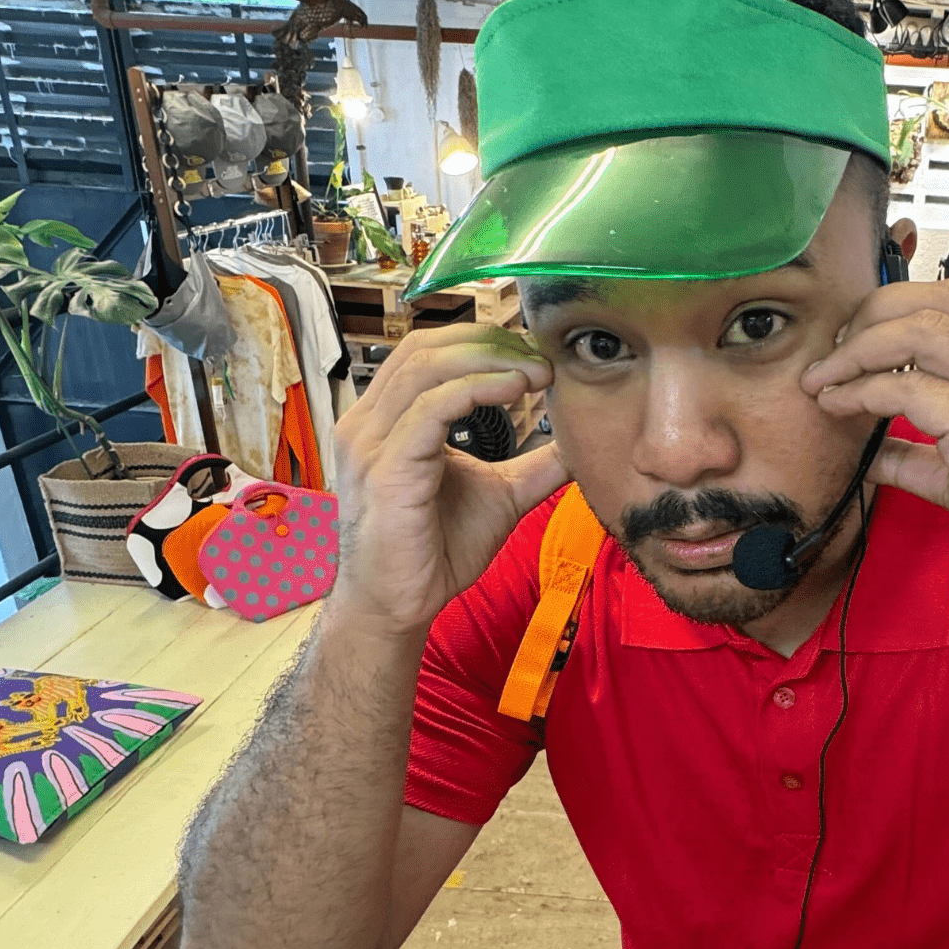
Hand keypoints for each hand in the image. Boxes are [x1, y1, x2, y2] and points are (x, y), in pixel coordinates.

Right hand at [329, 324, 565, 639]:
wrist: (402, 606)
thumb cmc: (437, 550)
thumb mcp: (500, 493)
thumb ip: (533, 464)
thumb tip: (579, 442)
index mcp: (387, 419)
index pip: (429, 351)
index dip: (484, 342)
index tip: (536, 357)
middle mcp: (368, 422)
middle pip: (426, 347)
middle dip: (490, 343)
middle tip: (542, 359)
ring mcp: (370, 442)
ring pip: (427, 366)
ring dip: (490, 360)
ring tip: (537, 373)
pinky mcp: (385, 469)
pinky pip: (430, 408)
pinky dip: (477, 388)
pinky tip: (514, 390)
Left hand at [800, 279, 948, 616]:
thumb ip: (934, 445)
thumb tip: (875, 447)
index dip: (906, 305)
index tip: (865, 334)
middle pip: (938, 300)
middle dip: (872, 317)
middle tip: (835, 351)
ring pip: (918, 332)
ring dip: (857, 352)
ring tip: (824, 378)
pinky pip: (910, 389)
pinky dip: (865, 393)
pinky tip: (841, 405)